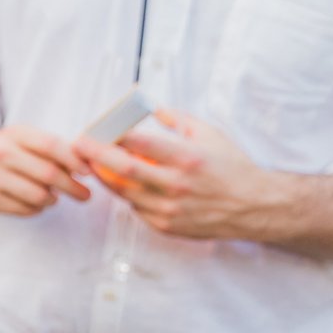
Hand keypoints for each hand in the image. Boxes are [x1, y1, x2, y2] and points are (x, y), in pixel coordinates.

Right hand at [0, 122, 92, 214]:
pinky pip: (24, 209)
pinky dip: (36, 209)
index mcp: (14, 134)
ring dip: (53, 199)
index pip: (51, 145)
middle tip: (85, 194)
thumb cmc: (4, 149)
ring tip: (55, 198)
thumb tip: (88, 162)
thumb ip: (51, 148)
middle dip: (73, 187)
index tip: (88, 171)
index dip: (74, 160)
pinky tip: (35, 203)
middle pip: (48, 174)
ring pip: (38, 195)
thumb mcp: (22, 138)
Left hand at [75, 110, 276, 240]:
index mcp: (188, 158)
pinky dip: (127, 194)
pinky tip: (123, 183)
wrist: (254, 206)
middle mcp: (177, 185)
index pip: (142, 145)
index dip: (114, 136)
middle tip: (78, 146)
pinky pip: (136, 208)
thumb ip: (178, 119)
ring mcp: (170, 208)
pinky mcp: (166, 225)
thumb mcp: (210, 134)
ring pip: (124, 192)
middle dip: (96, 156)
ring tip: (91, 163)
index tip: (96, 128)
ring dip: (105, 177)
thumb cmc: (232, 167)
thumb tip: (149, 106)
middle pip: (124, 170)